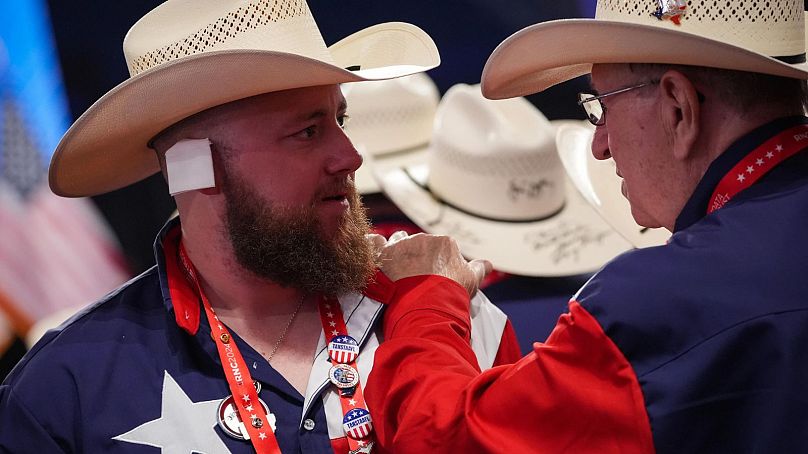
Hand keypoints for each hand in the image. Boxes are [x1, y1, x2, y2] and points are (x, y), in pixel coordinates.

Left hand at [369, 231, 491, 295]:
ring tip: (394, 266)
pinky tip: (372, 250)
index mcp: (444, 243)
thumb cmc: (451, 294)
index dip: (437, 260)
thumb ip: (479, 269)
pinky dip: (371, 244)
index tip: (435, 273)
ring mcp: (400, 246)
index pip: (440, 246)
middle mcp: (421, 239)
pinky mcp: (381, 256)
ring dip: (395, 250)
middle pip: (417, 242)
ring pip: (396, 241)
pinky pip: (372, 241)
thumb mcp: (471, 281)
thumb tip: (488, 264)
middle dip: (416, 254)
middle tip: (413, 274)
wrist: (427, 308)